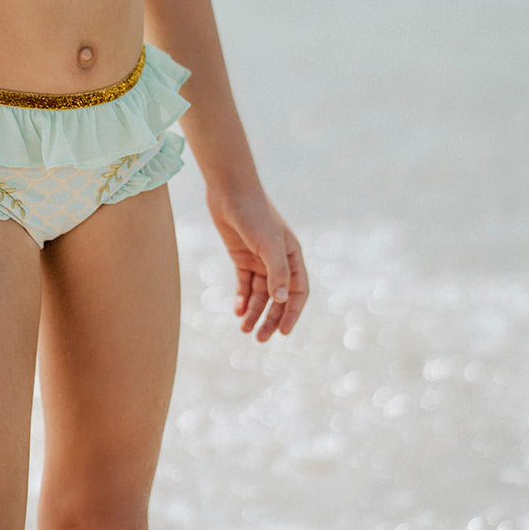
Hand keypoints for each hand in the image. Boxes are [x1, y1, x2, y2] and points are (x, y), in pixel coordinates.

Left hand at [205, 184, 307, 340]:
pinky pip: (244, 284)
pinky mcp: (241, 257)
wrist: (229, 190)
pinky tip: (237, 311)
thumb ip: (277, 271)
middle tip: (260, 339)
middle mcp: (277, 260)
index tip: (284, 332)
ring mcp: (259, 259)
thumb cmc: (254, 213)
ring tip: (244, 329)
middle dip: (270, 318)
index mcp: (292, 256)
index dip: (292, 313)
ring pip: (259, 293)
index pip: (298, 292)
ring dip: (254, 312)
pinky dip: (242, 298)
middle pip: (277, 297)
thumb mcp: (268, 243)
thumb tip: (282, 300)